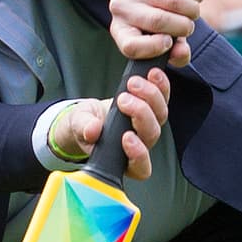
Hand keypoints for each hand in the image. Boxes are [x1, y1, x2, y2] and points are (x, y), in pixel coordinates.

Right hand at [49, 68, 170, 182]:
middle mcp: (140, 144)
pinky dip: (159, 85)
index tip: (126, 137)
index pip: (139, 166)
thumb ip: (84, 129)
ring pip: (160, 115)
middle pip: (151, 134)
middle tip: (122, 99)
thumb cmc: (84, 127)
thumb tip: (92, 130)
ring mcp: (148, 126)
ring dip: (150, 96)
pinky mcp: (152, 108)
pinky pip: (163, 98)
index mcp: (123, 159)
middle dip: (140, 114)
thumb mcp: (78, 126)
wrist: (90, 116)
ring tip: (133, 82)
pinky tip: (151, 75)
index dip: (138, 154)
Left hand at [110, 0, 200, 65]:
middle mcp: (120, 7)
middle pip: (158, 21)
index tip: (169, 42)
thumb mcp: (167, 39)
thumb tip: (181, 53)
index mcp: (120, 30)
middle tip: (189, 25)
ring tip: (193, 10)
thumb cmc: (162, 15)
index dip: (154, 48)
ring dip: (192, 9)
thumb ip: (176, 54)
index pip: (131, 46)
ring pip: (173, 1)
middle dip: (184, 26)